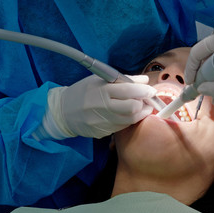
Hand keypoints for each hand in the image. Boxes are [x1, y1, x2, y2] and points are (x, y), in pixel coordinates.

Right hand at [39, 74, 155, 138]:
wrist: (63, 112)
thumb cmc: (83, 92)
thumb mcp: (99, 80)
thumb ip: (124, 79)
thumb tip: (144, 79)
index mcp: (101, 90)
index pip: (129, 91)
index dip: (144, 91)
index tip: (151, 90)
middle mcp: (103, 107)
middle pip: (132, 108)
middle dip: (143, 103)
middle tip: (145, 99)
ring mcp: (103, 122)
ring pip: (130, 119)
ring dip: (140, 113)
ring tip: (141, 106)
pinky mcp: (103, 132)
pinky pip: (123, 126)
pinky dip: (129, 119)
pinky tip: (128, 114)